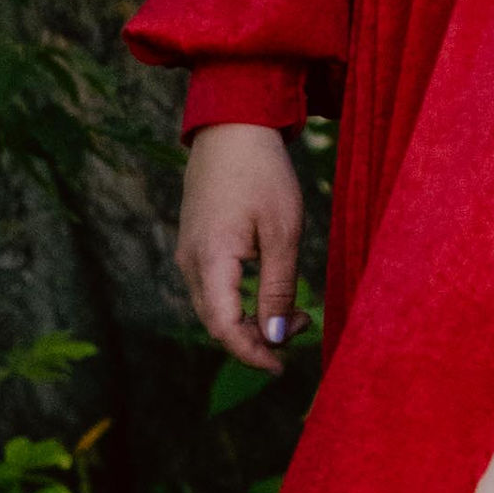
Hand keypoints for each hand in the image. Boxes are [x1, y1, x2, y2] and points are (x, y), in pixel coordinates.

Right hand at [179, 124, 304, 361]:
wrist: (233, 125)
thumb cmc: (262, 173)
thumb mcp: (283, 232)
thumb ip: (278, 289)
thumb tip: (277, 337)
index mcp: (210, 260)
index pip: (223, 328)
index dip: (252, 355)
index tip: (283, 367)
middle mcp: (190, 261)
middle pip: (217, 323)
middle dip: (258, 338)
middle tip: (304, 326)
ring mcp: (189, 252)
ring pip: (215, 307)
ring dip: (252, 320)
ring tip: (297, 311)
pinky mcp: (196, 243)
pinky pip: (213, 287)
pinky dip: (241, 300)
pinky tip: (271, 290)